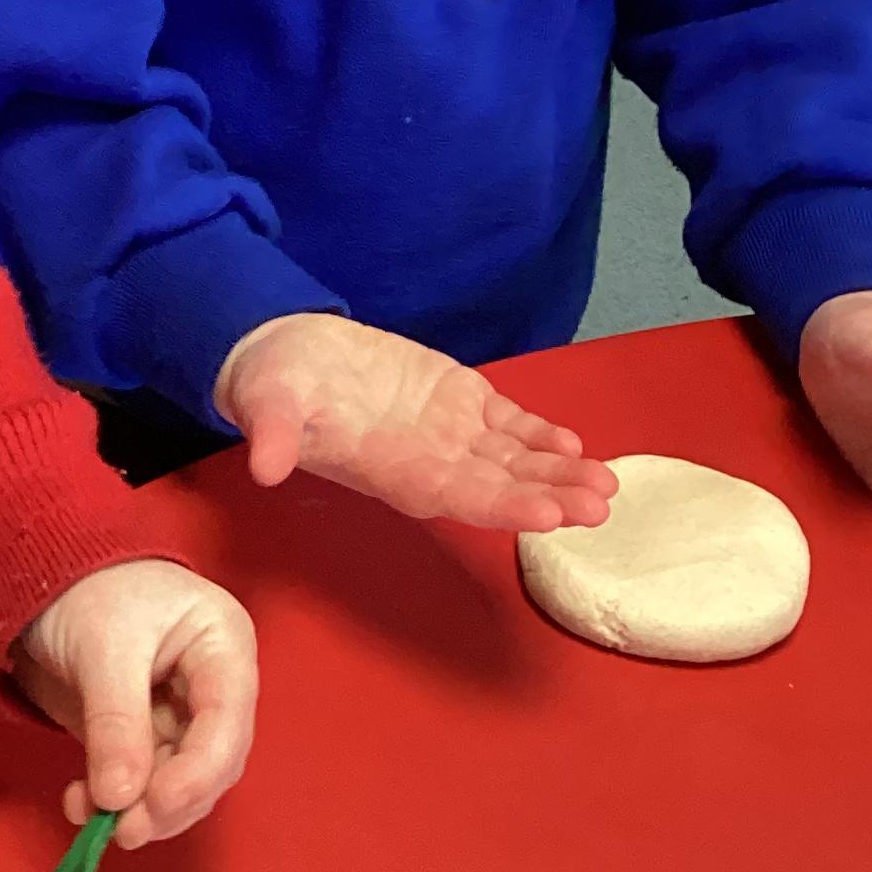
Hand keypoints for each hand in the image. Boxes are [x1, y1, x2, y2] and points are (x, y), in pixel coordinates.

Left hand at [14, 558, 257, 847]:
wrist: (41, 573)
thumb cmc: (86, 589)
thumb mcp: (103, 648)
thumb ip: (116, 723)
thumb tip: (120, 799)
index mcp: (222, 647)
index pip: (227, 723)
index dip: (197, 773)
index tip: (155, 806)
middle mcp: (212, 688)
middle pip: (210, 764)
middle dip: (168, 801)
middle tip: (123, 829)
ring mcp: (178, 716)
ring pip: (176, 783)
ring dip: (138, 810)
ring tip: (91, 816)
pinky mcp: (143, 736)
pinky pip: (139, 783)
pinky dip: (112, 800)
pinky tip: (79, 803)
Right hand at [216, 312, 615, 533]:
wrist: (284, 357)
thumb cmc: (272, 387)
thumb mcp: (264, 406)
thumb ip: (271, 435)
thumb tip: (264, 467)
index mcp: (390, 470)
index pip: (455, 496)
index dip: (501, 504)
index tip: (546, 514)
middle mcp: (428, 461)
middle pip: (498, 486)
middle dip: (549, 496)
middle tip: (598, 505)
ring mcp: (447, 433)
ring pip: (513, 459)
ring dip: (558, 472)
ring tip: (607, 482)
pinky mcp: (456, 400)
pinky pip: (507, 424)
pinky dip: (541, 435)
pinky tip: (576, 444)